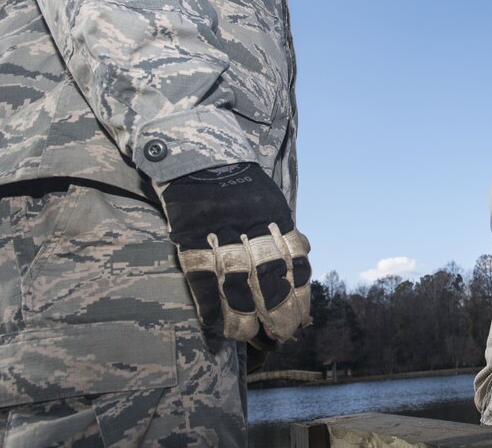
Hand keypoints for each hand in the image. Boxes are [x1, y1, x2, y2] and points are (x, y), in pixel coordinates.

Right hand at [161, 163, 311, 346]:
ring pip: (236, 278)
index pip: (294, 260)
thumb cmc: (239, 186)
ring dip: (242, 312)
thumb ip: (282, 233)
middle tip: (280, 335)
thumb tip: (301, 264)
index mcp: (275, 215)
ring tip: (246, 336)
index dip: (298, 293)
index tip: (300, 320)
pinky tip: (214, 324)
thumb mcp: (269, 201)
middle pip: (268, 273)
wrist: (199, 154)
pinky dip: (208, 301)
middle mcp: (250, 223)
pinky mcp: (189, 233)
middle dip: (277, 308)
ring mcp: (219, 228)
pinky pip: (200, 273)